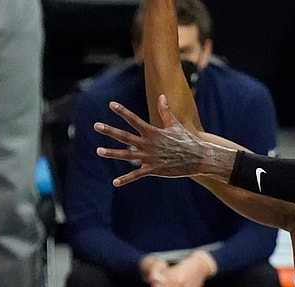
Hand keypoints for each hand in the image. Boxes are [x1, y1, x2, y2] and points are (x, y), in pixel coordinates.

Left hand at [94, 95, 228, 185]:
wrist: (198, 158)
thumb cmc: (187, 140)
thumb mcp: (175, 125)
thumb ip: (165, 112)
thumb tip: (162, 96)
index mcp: (153, 132)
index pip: (134, 120)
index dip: (123, 112)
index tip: (111, 104)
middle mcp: (149, 144)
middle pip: (126, 136)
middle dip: (110, 131)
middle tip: (96, 125)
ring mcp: (150, 157)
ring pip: (127, 155)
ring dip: (112, 153)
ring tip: (98, 151)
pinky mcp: (154, 169)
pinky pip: (137, 174)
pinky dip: (126, 179)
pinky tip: (115, 182)